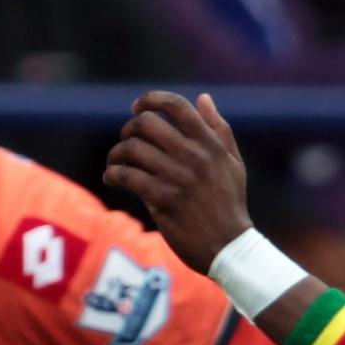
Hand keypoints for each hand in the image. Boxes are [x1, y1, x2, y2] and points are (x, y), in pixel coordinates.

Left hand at [104, 90, 254, 276]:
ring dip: (116, 154)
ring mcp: (176, 177)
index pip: (176, 105)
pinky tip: (112, 178)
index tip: (137, 106)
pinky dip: (113, 174)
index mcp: (209, 143)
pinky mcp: (162, 199)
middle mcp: (192, 155)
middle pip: (147, 124)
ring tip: (115, 163)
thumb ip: (219, 128)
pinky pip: (127, 176)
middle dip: (129, 129)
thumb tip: (203, 98)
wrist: (228, 246)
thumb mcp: (233, 162)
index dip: (151, 99)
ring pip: (132, 149)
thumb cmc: (230, 203)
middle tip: (126, 141)